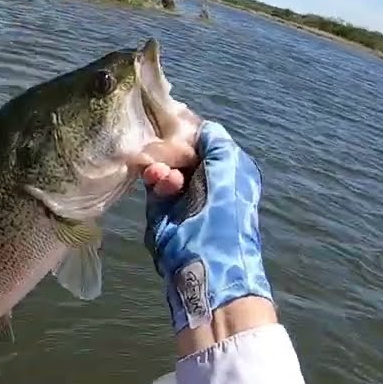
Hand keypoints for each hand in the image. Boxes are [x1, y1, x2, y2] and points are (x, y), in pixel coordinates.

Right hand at [140, 122, 272, 333]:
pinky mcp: (160, 210)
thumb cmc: (226, 211)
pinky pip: (153, 185)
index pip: (202, 142)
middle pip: (179, 153)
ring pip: (163, 167)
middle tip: (164, 149)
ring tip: (164, 176)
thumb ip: (216, 141)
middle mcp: (204, 181)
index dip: (187, 132)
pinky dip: (155, 180)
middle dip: (171, 150)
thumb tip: (200, 128)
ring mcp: (181, 197)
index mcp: (226, 170)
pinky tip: (159, 182)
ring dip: (162, 167)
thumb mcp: (230, 167)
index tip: (172, 123)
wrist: (206, 260)